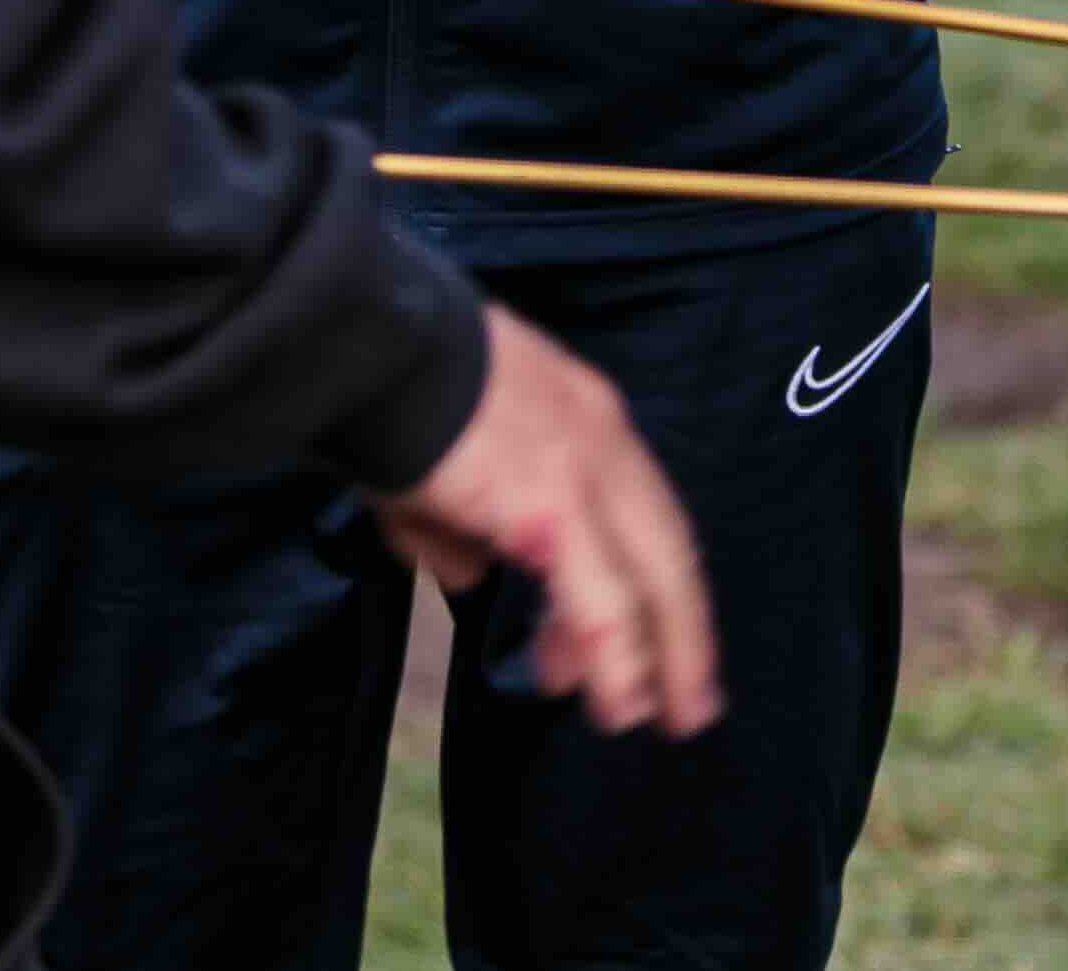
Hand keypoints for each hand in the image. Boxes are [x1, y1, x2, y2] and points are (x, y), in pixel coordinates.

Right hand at [375, 307, 721, 739]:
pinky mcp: (557, 510)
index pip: (643, 511)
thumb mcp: (445, 466)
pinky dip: (615, 662)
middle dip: (683, 632)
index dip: (652, 581)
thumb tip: (471, 573)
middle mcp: (604, 441)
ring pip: (650, 584)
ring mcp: (587, 474)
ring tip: (644, 716)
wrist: (377, 351)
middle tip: (690, 702)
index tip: (649, 634)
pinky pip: (603, 605)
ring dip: (657, 659)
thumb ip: (466, 526)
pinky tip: (617, 705)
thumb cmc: (397, 397)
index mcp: (585, 416)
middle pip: (669, 551)